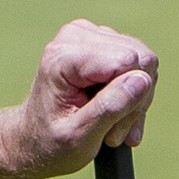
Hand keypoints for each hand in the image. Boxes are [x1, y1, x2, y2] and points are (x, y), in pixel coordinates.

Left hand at [4, 19, 158, 178]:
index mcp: (64, 56)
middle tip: (113, 129)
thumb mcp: (79, 137)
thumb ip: (110, 107)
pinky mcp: (102, 42)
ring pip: (144, 61)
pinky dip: (133, 93)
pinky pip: (139, 63)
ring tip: (112, 124)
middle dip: (134, 100)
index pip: (128, 61)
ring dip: (134, 100)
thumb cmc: (50, 143)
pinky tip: (118, 113)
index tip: (112, 127)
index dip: (131, 98)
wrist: (34, 139)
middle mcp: (77, 36)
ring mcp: (90, 35)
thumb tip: (142, 79)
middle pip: (140, 59)